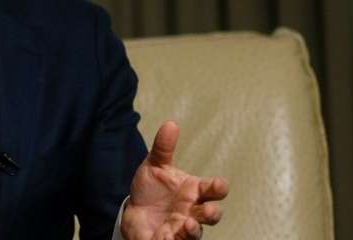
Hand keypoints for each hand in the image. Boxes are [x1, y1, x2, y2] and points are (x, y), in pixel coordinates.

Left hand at [121, 121, 227, 239]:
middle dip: (213, 214)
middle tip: (207, 211)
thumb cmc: (151, 188)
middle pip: (212, 215)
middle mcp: (193, 211)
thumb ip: (163, 147)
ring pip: (196, 234)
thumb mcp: (155, 165)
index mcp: (194, 191)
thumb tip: (170, 123)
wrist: (133, 209)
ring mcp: (182, 228)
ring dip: (194, 231)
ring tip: (188, 225)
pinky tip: (167, 236)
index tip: (219, 184)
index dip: (219, 188)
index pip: (214, 190)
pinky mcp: (169, 239)